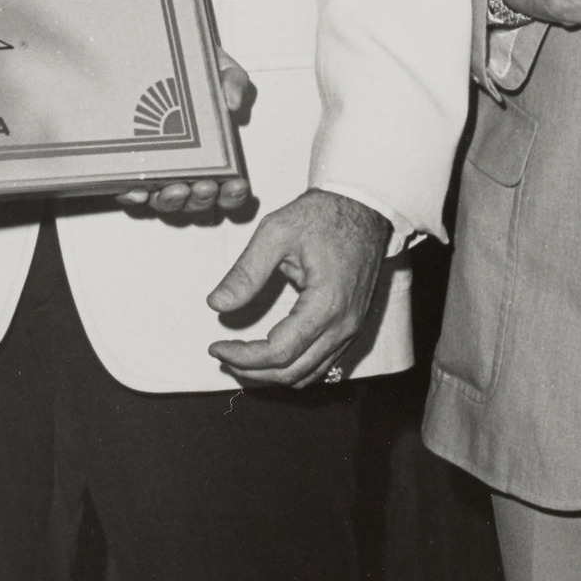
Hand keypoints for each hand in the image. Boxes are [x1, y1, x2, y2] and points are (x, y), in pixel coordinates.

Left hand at [122, 55, 256, 220]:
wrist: (161, 57)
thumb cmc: (194, 69)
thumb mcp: (221, 70)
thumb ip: (233, 82)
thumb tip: (232, 102)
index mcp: (213, 156)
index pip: (226, 189)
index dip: (233, 195)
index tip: (236, 185)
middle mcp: (184, 168)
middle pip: (194, 202)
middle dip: (201, 200)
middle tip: (205, 186)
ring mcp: (154, 169)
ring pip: (163, 201)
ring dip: (171, 201)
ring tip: (176, 188)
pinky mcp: (126, 164)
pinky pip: (126, 189)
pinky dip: (131, 194)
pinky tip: (136, 190)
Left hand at [206, 188, 391, 386]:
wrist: (364, 206)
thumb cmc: (324, 215)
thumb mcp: (277, 232)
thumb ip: (246, 272)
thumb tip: (216, 304)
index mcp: (326, 304)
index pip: (278, 352)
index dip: (242, 357)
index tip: (215, 347)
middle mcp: (343, 325)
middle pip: (292, 372)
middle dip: (252, 370)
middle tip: (222, 354)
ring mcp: (351, 328)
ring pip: (308, 374)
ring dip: (271, 374)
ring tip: (241, 357)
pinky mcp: (352, 325)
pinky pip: (322, 363)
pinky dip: (293, 367)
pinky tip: (270, 352)